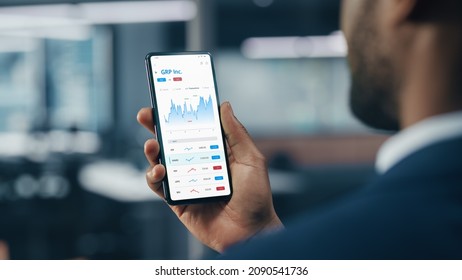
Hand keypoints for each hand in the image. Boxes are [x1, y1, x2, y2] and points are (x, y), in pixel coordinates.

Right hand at [137, 102, 282, 252]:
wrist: (251, 233)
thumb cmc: (256, 197)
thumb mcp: (251, 159)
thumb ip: (236, 133)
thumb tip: (224, 105)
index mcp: (215, 152)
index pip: (194, 128)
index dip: (180, 114)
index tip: (169, 99)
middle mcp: (198, 164)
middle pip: (172, 142)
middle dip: (156, 126)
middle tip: (146, 115)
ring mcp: (186, 182)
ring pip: (161, 161)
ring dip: (152, 150)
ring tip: (152, 145)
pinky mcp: (177, 201)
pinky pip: (159, 186)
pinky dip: (153, 176)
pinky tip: (159, 170)